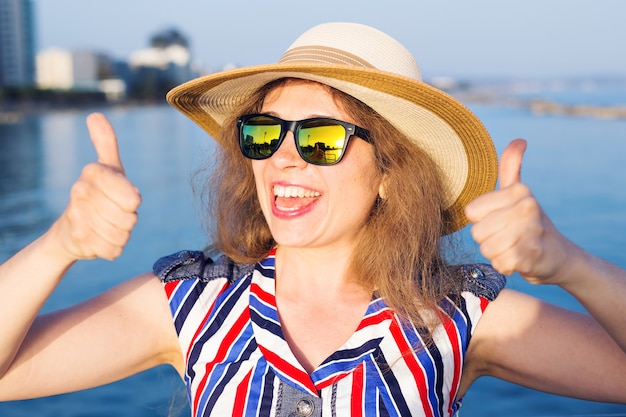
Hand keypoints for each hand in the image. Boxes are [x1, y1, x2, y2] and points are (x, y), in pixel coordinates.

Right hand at [51, 113, 140, 260]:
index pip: (133, 198)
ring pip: (123, 234)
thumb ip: (106, 143)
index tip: (122, 198)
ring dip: (120, 233)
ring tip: (106, 225)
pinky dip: (113, 247)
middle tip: (113, 214)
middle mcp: (81, 192)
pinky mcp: (81, 242)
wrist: (70, 231)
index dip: (132, 202)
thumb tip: (95, 116)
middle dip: (127, 220)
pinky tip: (100, 238)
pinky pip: (114, 249)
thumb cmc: (97, 195)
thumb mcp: (106, 168)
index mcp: (93, 173)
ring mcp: (78, 218)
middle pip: (130, 218)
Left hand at [464, 139, 573, 283]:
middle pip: (477, 233)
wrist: (559, 257)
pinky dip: (505, 266)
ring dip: (497, 253)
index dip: (481, 220)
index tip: (500, 219)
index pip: (471, 212)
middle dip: (488, 240)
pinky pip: (499, 264)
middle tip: (508, 237)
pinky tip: (519, 260)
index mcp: (519, 191)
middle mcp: (527, 207)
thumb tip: (519, 140)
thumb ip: (510, 167)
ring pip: (487, 249)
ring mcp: (530, 232)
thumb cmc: (529, 223)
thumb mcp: (518, 193)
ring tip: (514, 247)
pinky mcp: (531, 256)